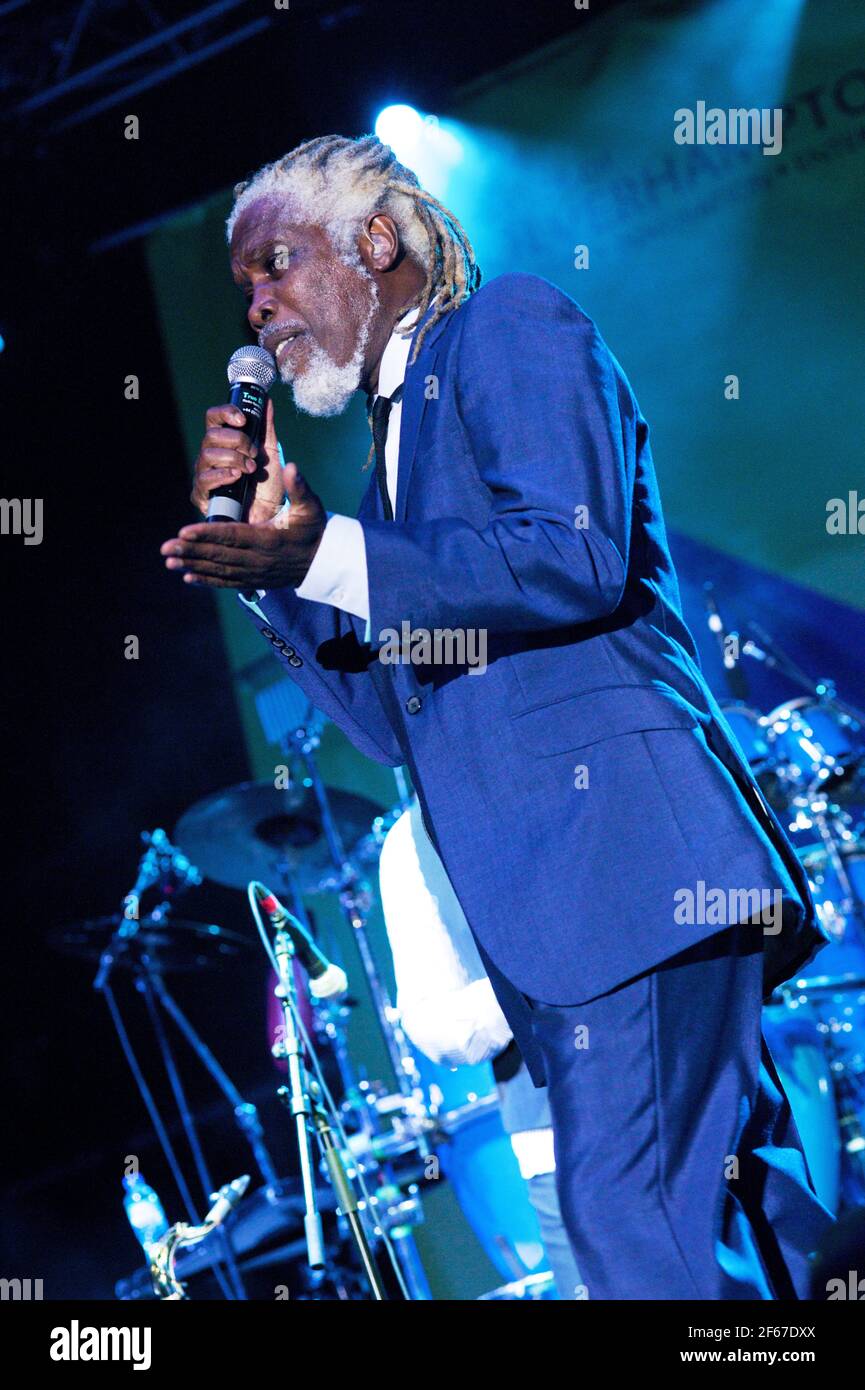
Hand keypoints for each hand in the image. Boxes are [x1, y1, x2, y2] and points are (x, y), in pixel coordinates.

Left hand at [162, 406, 326, 588]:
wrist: (322, 562)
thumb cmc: (314, 530)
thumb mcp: (312, 508)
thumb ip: (300, 488)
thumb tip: (291, 467)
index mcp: (268, 540)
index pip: (232, 536)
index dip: (207, 534)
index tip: (184, 531)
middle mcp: (258, 560)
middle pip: (219, 555)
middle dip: (191, 551)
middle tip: (165, 547)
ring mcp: (254, 573)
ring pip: (219, 570)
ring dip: (192, 565)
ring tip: (169, 561)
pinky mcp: (252, 580)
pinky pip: (226, 582)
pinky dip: (206, 580)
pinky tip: (187, 577)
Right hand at [190, 396, 285, 523]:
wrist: (271, 515)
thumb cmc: (267, 485)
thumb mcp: (270, 453)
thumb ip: (266, 427)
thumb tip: (267, 400)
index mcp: (224, 442)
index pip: (213, 418)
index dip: (225, 413)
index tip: (243, 419)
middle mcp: (210, 455)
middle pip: (211, 435)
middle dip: (236, 441)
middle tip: (253, 453)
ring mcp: (204, 475)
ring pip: (207, 455)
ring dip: (232, 459)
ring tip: (249, 470)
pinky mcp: (202, 496)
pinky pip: (203, 480)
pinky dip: (221, 476)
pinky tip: (236, 478)